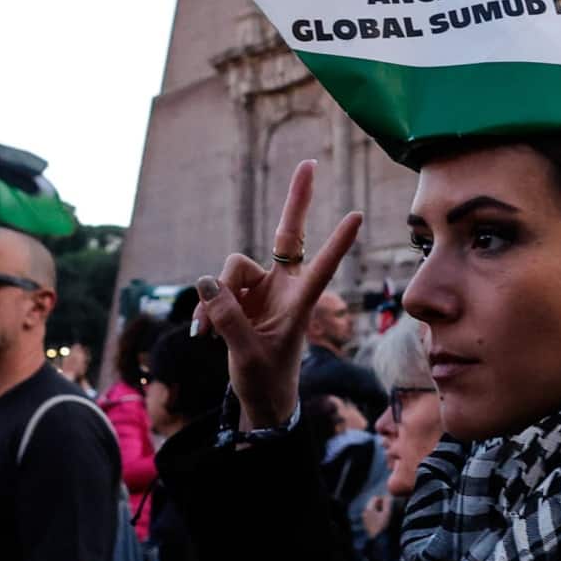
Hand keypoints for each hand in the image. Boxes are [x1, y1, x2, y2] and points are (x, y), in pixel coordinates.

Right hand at [196, 160, 362, 428]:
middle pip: (288, 234)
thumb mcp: (248, 354)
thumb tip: (208, 282)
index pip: (322, 267)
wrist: (260, 397)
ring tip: (209, 331)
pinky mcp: (239, 295)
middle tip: (310, 163)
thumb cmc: (266, 378)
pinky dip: (208, 308)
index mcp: (300, 303)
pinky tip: (203, 333)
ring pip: (233, 269)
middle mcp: (284, 288)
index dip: (337, 242)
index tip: (357, 216)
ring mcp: (261, 288)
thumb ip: (228, 319)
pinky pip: (216, 288)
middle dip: (297, 200)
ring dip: (217, 297)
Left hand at [362, 493, 391, 537]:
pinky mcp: (366, 523)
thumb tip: (388, 495)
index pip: (375, 498)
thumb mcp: (387, 513)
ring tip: (385, 515)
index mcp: (369, 508)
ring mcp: (365, 518)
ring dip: (378, 509)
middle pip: (373, 503)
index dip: (383, 499)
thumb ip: (387, 503)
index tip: (389, 504)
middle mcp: (365, 512)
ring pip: (372, 509)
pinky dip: (376, 515)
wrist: (377, 540)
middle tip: (388, 509)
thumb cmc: (382, 525)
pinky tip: (381, 520)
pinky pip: (371, 515)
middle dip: (380, 504)